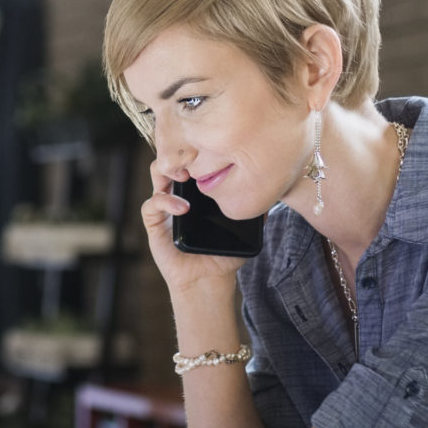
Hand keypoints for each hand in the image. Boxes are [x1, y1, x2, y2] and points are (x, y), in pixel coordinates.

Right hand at [141, 157, 243, 306]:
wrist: (208, 281)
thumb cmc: (223, 255)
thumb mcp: (244, 231)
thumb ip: (256, 212)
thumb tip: (275, 194)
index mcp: (198, 190)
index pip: (194, 159)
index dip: (199, 148)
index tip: (212, 147)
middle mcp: (180, 193)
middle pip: (173, 158)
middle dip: (181, 151)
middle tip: (194, 156)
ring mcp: (165, 207)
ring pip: (157, 174)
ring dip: (167, 170)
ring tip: (183, 177)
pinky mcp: (155, 223)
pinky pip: (151, 205)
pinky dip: (164, 202)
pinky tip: (182, 208)